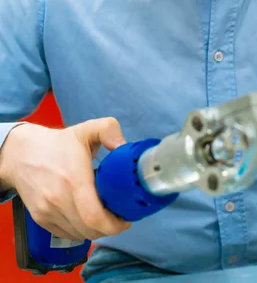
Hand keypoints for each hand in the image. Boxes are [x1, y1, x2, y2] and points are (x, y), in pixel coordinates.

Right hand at [0, 118, 131, 240]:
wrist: (21, 154)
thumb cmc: (58, 143)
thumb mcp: (87, 129)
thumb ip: (109, 130)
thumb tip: (125, 147)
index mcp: (73, 178)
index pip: (94, 216)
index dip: (114, 224)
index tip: (126, 218)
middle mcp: (58, 199)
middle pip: (89, 229)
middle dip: (110, 229)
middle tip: (120, 219)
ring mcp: (47, 211)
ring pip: (78, 234)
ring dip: (96, 231)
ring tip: (106, 218)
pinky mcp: (40, 219)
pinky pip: (66, 234)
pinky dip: (80, 232)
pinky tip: (88, 220)